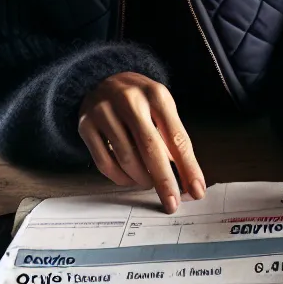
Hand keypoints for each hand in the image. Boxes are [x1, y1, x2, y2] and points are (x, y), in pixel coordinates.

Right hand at [78, 73, 205, 212]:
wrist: (103, 80)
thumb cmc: (141, 101)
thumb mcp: (162, 108)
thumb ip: (174, 139)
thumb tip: (187, 180)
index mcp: (156, 95)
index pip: (176, 137)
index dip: (188, 167)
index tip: (196, 190)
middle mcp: (129, 100)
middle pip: (150, 149)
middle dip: (164, 181)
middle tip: (172, 202)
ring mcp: (104, 111)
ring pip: (127, 159)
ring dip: (142, 179)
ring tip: (149, 183)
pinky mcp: (86, 125)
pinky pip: (105, 163)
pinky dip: (121, 178)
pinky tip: (130, 179)